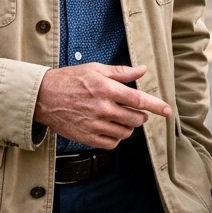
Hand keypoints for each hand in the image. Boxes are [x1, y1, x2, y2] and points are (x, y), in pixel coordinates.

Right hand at [34, 63, 169, 147]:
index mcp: (105, 89)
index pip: (138, 100)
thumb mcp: (95, 69)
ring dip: (129, 127)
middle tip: (136, 111)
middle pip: (135, 119)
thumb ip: (121, 72)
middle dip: (141, 116)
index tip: (168, 111)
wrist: (43, 97)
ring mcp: (94, 125)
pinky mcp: (86, 137)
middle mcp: (102, 108)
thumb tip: (142, 70)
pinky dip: (116, 138)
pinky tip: (111, 128)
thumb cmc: (70, 79)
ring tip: (121, 118)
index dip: (156, 106)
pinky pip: (111, 143)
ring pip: (125, 132)